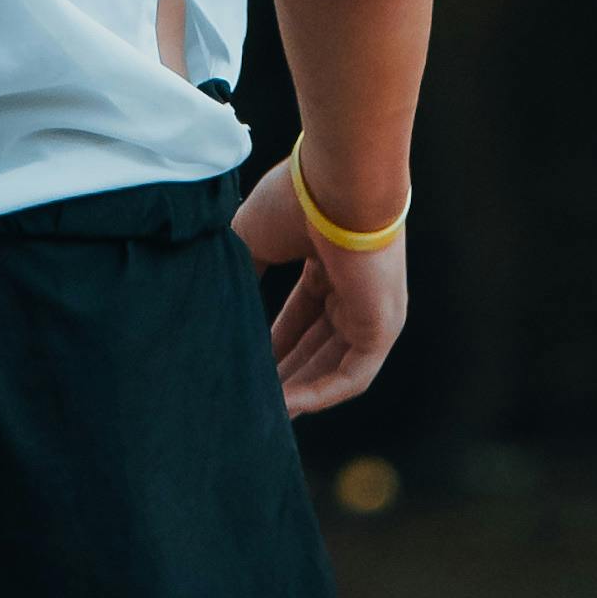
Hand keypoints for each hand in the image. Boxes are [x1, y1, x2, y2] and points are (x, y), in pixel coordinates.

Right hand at [233, 160, 408, 417]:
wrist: (337, 183)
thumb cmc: (296, 200)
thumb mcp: (252, 239)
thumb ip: (239, 273)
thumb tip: (214, 305)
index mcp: (330, 261)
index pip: (301, 313)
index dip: (271, 341)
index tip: (244, 363)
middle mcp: (356, 288)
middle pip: (316, 344)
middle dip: (283, 372)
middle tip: (249, 398)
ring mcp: (373, 309)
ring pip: (333, 366)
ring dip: (298, 392)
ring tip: (262, 414)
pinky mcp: (382, 328)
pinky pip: (351, 376)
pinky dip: (318, 394)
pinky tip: (285, 407)